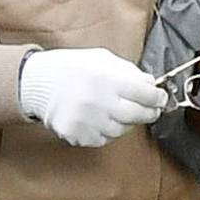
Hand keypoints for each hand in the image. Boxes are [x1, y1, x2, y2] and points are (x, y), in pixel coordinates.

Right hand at [17, 48, 167, 148]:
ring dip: (124, 122)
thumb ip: (130, 71)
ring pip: (121, 130)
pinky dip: (105, 131)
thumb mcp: (103, 59)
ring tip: (115, 111)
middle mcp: (99, 102)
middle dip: (148, 113)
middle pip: (138, 115)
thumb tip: (152, 85)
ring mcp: (87, 121)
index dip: (158, 98)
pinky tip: (99, 119)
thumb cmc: (74, 68)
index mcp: (108, 79)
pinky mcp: (77, 135)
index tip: (161, 99)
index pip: (146, 95)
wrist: (38, 82)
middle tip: (150, 110)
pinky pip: (103, 139)